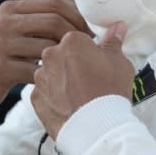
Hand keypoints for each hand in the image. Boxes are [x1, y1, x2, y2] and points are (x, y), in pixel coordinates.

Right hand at [0, 0, 91, 108]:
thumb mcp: (11, 31)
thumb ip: (36, 23)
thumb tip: (79, 21)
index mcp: (10, 9)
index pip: (53, 3)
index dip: (77, 17)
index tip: (89, 32)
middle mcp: (3, 23)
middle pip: (54, 22)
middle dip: (76, 36)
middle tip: (88, 51)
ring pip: (47, 47)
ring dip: (65, 59)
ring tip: (75, 67)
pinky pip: (36, 71)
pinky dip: (50, 77)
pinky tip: (56, 81)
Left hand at [31, 22, 134, 138]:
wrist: (96, 127)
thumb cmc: (109, 92)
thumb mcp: (119, 62)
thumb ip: (113, 42)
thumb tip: (117, 27)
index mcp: (71, 41)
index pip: (78, 39)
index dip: (89, 51)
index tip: (96, 63)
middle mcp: (51, 55)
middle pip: (62, 54)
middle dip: (72, 63)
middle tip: (90, 79)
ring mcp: (40, 78)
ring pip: (51, 73)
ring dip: (62, 80)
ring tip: (80, 94)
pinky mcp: (35, 98)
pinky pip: (45, 92)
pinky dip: (54, 96)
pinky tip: (69, 104)